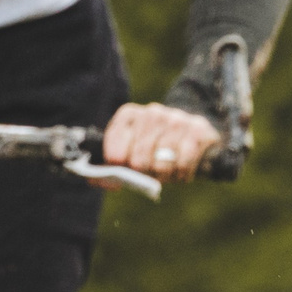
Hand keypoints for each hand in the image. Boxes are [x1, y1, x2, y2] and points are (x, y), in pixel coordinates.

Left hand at [101, 101, 222, 185]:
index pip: (114, 148)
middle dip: (144, 174)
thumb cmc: (153, 147)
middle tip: (150, 171)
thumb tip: (93, 179)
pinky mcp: (198, 130)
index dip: (117, 165)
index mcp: (129, 115)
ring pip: (162, 164)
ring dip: (165, 176)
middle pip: (139, 161)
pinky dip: (182, 175)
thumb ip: (109, 167)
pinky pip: (183, 164)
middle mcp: (152, 113)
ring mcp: (176, 119)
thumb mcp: (129, 152)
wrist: (191, 130)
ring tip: (167, 169)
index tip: (123, 168)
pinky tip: (181, 169)